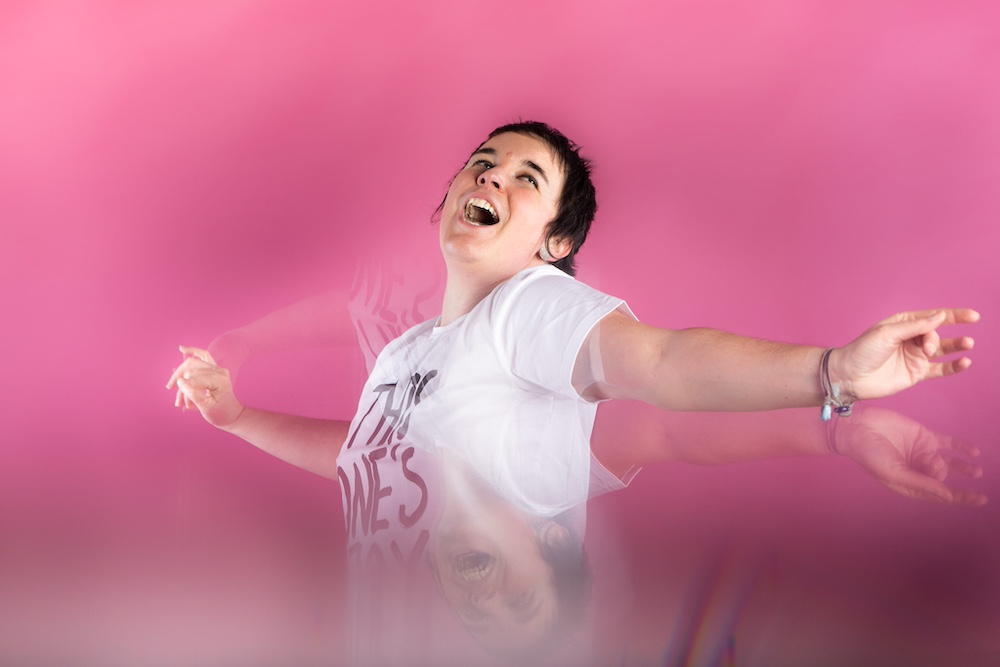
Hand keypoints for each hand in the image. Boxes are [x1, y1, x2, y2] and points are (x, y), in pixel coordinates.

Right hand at [166, 346, 244, 427]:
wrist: (231, 415)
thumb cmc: (220, 413)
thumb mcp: (205, 408)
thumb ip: (193, 394)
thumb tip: (180, 381)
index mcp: (219, 380)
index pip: (193, 378)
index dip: (183, 389)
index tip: (180, 404)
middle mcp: (219, 370)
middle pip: (190, 367)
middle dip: (179, 382)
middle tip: (173, 396)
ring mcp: (217, 368)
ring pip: (191, 364)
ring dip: (181, 377)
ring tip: (178, 394)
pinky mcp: (214, 368)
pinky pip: (202, 355)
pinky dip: (192, 351)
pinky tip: (181, 348)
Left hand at [832, 309, 978, 399]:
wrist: (849, 377)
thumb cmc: (862, 351)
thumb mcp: (887, 333)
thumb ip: (914, 327)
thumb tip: (940, 316)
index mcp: (903, 324)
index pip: (932, 317)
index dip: (953, 315)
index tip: (972, 316)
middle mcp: (911, 339)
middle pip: (935, 334)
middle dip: (935, 339)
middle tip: (927, 348)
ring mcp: (915, 357)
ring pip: (942, 350)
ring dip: (956, 346)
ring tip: (968, 344)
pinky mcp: (916, 374)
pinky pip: (940, 369)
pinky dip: (953, 366)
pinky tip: (965, 362)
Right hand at [834, 407, 985, 505]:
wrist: (857, 427)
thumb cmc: (869, 454)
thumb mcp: (894, 473)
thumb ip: (921, 483)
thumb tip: (947, 495)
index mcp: (909, 483)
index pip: (939, 494)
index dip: (960, 498)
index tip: (980, 498)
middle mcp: (917, 469)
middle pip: (942, 476)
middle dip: (940, 471)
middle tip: (928, 461)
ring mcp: (921, 452)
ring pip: (950, 463)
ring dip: (964, 467)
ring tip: (976, 471)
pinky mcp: (924, 436)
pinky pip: (948, 443)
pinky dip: (961, 447)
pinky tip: (974, 452)